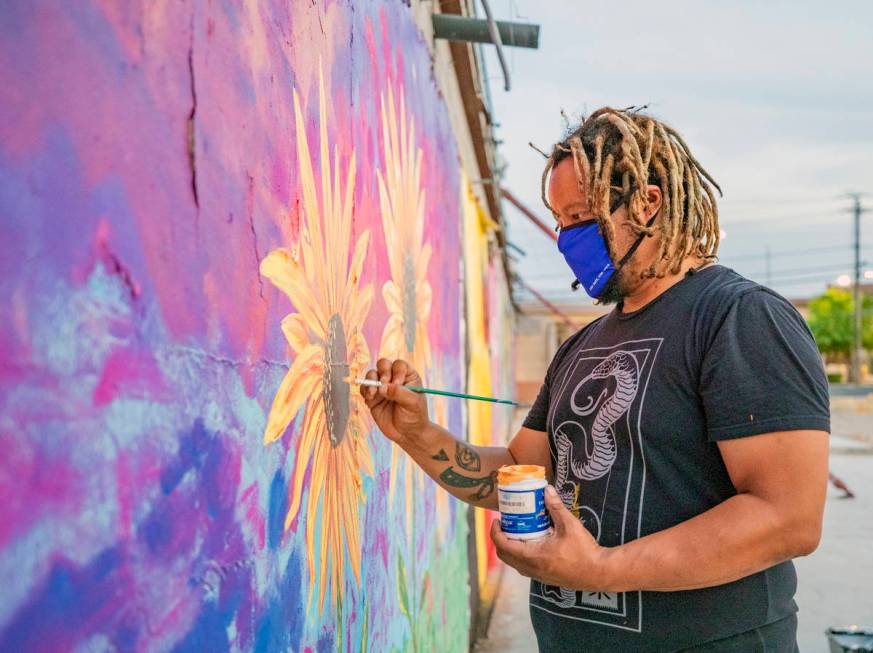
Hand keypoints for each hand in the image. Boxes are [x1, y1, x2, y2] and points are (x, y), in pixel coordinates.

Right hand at [360, 358, 429, 447]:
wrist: (407, 434)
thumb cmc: (415, 416)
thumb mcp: (412, 404)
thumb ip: (399, 393)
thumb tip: (383, 387)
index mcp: (408, 376)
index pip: (399, 365)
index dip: (396, 371)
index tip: (397, 383)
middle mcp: (394, 378)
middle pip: (383, 364)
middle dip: (382, 372)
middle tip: (383, 385)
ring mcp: (382, 387)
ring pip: (372, 374)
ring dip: (370, 381)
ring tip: (373, 394)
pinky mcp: (372, 397)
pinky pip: (364, 388)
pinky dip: (364, 390)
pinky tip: (370, 399)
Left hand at [490, 485, 610, 590]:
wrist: (600, 573)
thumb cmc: (585, 550)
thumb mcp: (570, 525)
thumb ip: (555, 507)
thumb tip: (546, 489)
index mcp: (534, 557)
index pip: (503, 546)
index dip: (495, 532)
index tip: (497, 520)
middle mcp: (532, 569)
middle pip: (504, 556)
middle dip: (500, 539)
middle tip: (505, 524)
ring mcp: (538, 576)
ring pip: (514, 563)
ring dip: (510, 548)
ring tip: (517, 532)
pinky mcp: (545, 578)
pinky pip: (524, 567)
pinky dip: (521, 555)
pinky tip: (532, 543)